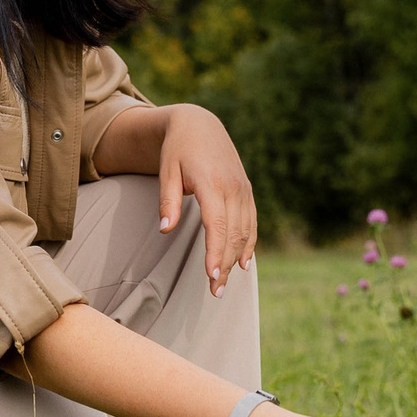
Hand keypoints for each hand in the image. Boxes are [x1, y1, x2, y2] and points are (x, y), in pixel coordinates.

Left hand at [156, 104, 256, 295]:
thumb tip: (165, 230)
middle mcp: (232, 187)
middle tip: (216, 291)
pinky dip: (249, 243)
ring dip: (237, 259)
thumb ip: (168, 201)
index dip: (216, 251)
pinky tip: (245, 263)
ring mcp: (243, 189)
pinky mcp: (246, 191)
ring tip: (225, 283)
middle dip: (226, 264)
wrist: (200, 124)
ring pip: (245, 231)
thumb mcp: (167, 171)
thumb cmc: (178, 149)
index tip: (212, 275)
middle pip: (234, 233)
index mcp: (212, 183)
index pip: (217, 224)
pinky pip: (251, 222)